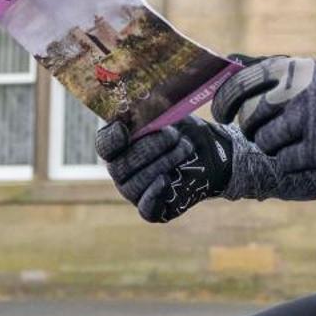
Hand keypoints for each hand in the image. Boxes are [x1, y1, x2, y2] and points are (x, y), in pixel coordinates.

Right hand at [95, 117, 231, 222]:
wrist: (211, 154)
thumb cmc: (184, 131)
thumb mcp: (170, 115)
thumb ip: (151, 111)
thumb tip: (135, 106)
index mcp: (119, 145)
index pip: (104, 145)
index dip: (111, 139)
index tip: (124, 129)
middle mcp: (121, 171)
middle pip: (120, 166)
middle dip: (149, 148)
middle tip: (174, 136)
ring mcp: (134, 191)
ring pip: (134, 185)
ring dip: (162, 164)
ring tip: (185, 148)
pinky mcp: (154, 209)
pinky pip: (146, 209)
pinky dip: (154, 195)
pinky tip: (166, 180)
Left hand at [212, 57, 315, 173]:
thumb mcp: (302, 69)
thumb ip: (265, 67)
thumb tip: (225, 62)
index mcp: (289, 69)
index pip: (239, 84)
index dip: (223, 102)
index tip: (221, 114)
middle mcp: (296, 92)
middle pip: (249, 118)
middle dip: (249, 129)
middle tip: (256, 131)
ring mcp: (308, 121)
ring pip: (263, 142)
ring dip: (269, 145)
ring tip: (285, 140)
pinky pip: (283, 162)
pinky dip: (288, 162)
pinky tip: (302, 153)